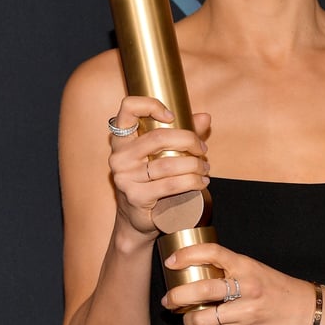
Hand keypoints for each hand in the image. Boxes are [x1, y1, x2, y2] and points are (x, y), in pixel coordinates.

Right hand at [108, 96, 209, 236]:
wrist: (137, 218)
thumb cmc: (151, 180)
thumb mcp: (163, 153)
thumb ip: (183, 133)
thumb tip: (205, 117)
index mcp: (122, 139)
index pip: (128, 108)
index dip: (151, 105)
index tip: (172, 117)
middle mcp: (119, 156)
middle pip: (158, 136)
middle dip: (188, 140)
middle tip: (202, 149)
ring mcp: (125, 177)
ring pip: (168, 164)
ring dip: (195, 165)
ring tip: (205, 168)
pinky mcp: (136, 196)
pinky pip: (170, 185)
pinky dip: (192, 182)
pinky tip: (201, 182)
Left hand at [161, 242, 315, 324]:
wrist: (308, 311)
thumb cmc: (280, 289)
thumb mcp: (256, 270)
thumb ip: (231, 270)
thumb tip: (198, 271)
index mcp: (246, 265)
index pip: (212, 253)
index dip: (187, 255)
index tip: (171, 262)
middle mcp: (246, 286)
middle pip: (202, 288)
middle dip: (178, 295)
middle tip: (168, 299)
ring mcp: (246, 310)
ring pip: (205, 317)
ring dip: (188, 319)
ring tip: (183, 316)